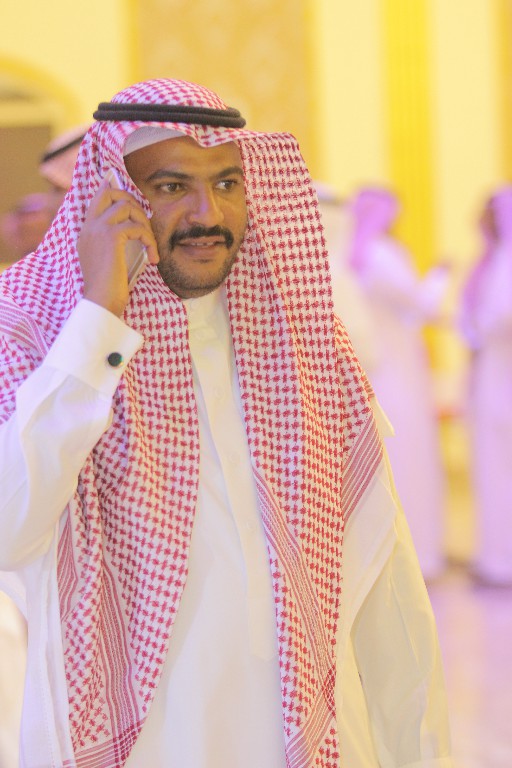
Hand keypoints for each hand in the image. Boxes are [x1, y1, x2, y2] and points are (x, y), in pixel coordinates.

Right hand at [78, 176, 158, 315]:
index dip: (115, 192)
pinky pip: (137, 227)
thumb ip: (114, 243)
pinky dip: (150, 241)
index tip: (133, 202)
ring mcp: (98, 229)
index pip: (98, 198)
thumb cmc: (107, 288)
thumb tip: (135, 230)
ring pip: (127, 206)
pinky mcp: (111, 236)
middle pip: (110, 192)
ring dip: (145, 223)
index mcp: (87, 232)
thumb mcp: (108, 260)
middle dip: (132, 201)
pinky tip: (153, 258)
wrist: (100, 301)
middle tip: (144, 222)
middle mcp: (89, 226)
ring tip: (150, 244)